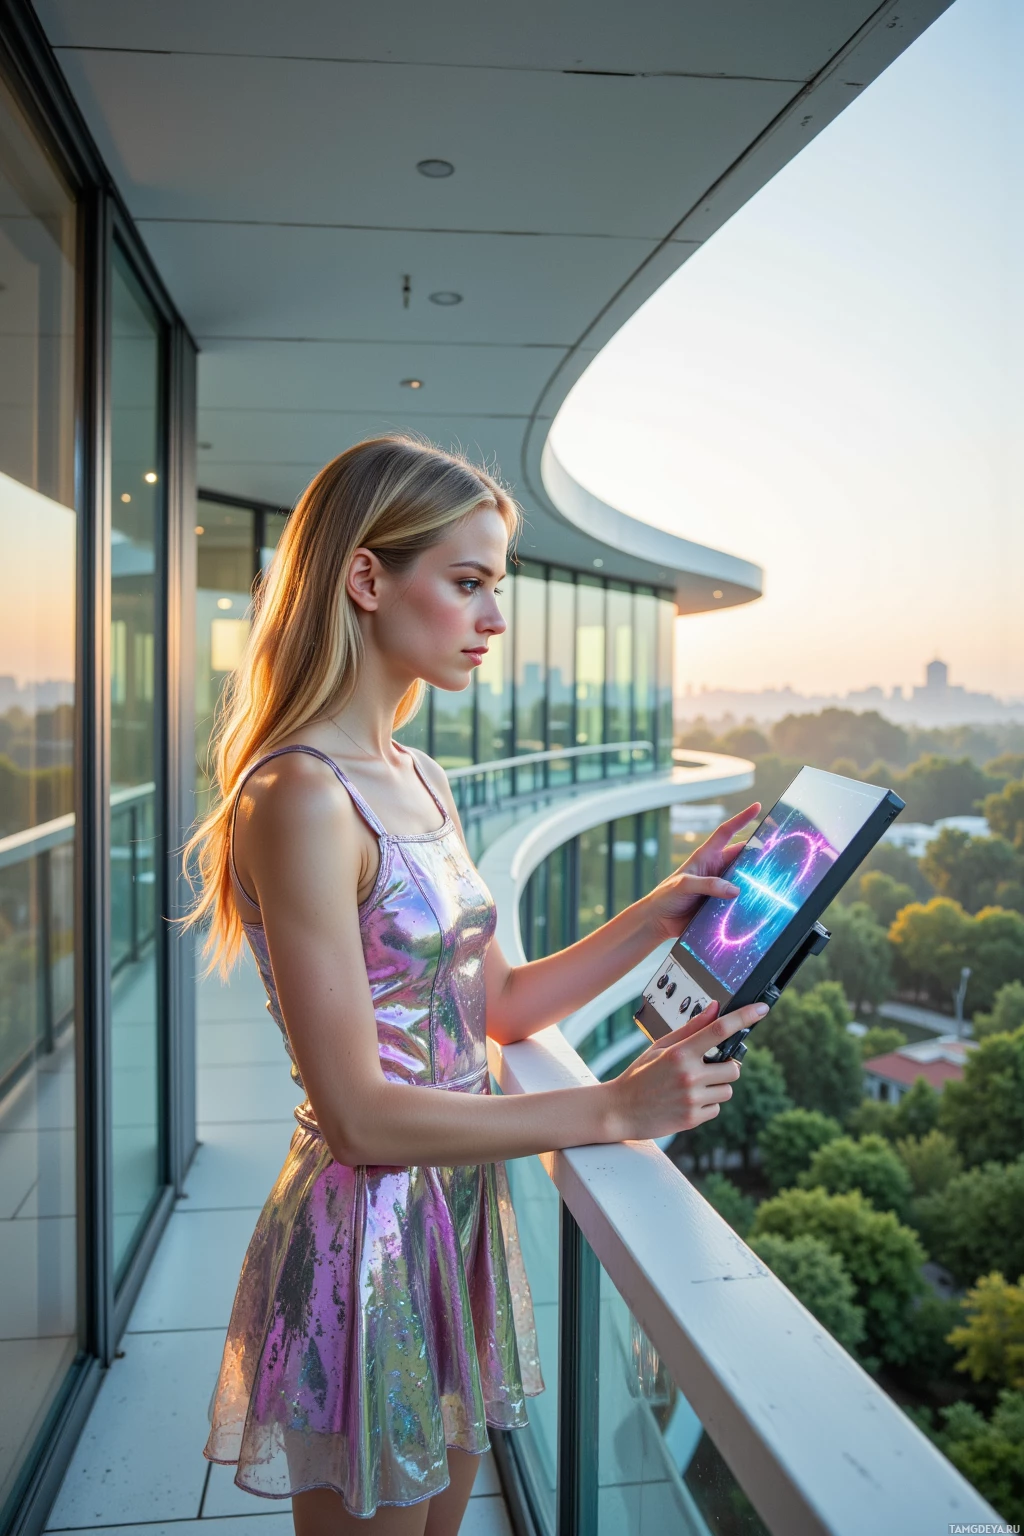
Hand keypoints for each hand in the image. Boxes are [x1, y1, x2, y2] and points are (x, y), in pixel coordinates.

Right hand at [606, 1000, 768, 1141]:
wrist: (619, 1110)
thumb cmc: (640, 1075)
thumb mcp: (660, 1047)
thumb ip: (690, 1028)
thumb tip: (715, 1009)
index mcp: (680, 1052)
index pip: (718, 1030)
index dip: (744, 1017)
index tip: (761, 1009)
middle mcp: (689, 1075)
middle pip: (734, 1068)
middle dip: (726, 1067)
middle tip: (708, 1068)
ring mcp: (692, 1099)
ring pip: (727, 1090)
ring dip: (717, 1087)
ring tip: (693, 1087)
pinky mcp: (692, 1119)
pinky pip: (716, 1109)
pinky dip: (707, 1105)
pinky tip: (687, 1102)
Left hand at [645, 802, 759, 943]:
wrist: (659, 921)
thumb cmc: (666, 896)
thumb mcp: (684, 885)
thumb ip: (708, 884)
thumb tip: (735, 889)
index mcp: (706, 857)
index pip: (726, 832)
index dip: (741, 819)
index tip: (757, 806)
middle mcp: (716, 870)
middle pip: (741, 857)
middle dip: (758, 854)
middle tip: (776, 854)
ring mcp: (720, 887)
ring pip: (744, 880)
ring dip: (754, 881)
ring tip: (771, 882)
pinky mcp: (722, 905)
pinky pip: (739, 901)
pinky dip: (749, 902)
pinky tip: (759, 906)